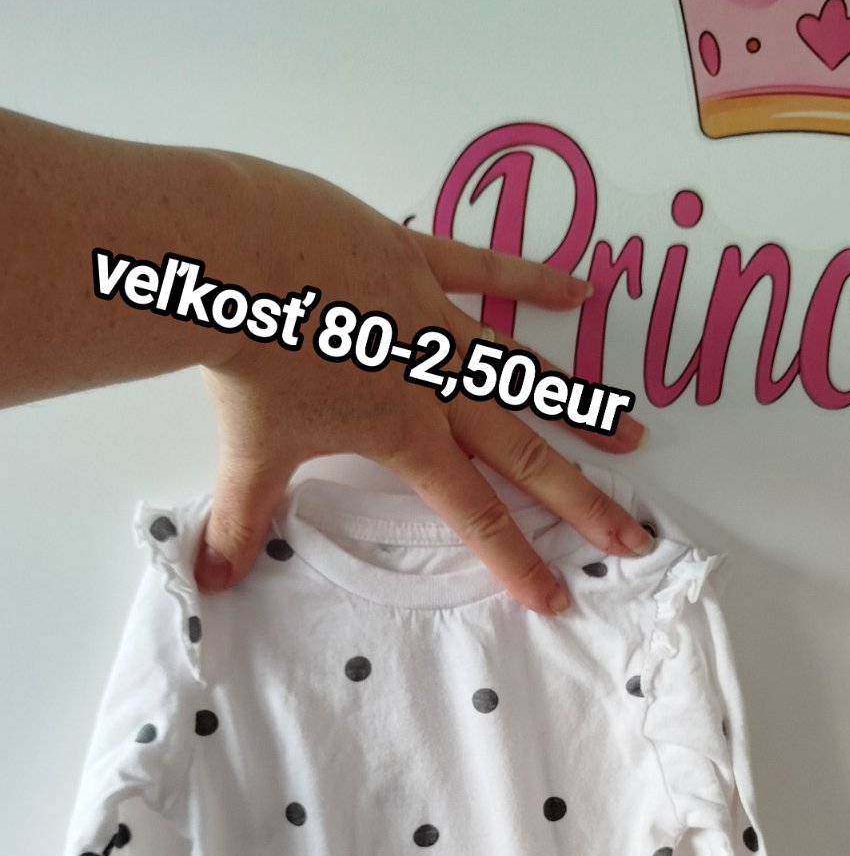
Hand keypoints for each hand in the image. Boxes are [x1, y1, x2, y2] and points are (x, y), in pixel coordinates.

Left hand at [196, 155, 650, 613]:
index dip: (517, 561)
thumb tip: (211, 578)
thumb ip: (240, 517)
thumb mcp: (248, 448)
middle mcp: (435, 383)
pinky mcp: (414, 259)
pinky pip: (486, 270)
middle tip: (632, 533)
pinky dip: (534, 280)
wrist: (227, 259)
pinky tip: (582, 290)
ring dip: (577, 406)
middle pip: (523, 452)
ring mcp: (432, 319)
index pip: (473, 513)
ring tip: (630, 434)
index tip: (558, 596)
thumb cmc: (244, 357)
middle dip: (581, 500)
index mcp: (404, 434)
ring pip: (522, 371)